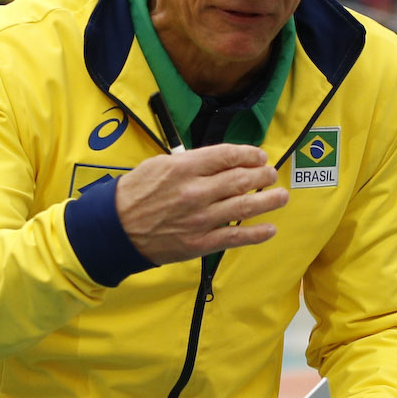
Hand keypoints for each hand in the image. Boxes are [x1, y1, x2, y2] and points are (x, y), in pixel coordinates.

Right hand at [113, 143, 288, 264]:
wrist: (115, 228)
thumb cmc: (136, 193)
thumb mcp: (159, 165)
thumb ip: (191, 162)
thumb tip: (221, 161)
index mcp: (184, 168)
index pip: (227, 156)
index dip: (249, 154)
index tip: (260, 156)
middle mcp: (195, 192)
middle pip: (240, 180)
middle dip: (262, 175)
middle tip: (271, 175)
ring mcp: (199, 219)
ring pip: (243, 207)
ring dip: (268, 201)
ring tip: (281, 196)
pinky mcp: (199, 243)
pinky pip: (234, 237)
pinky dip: (256, 234)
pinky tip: (270, 229)